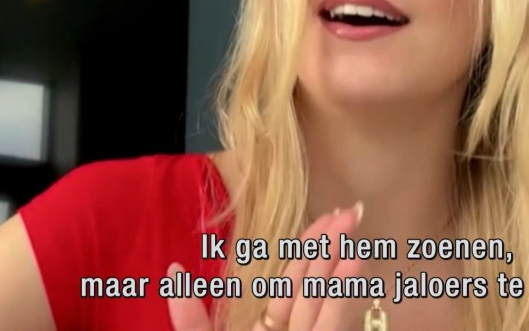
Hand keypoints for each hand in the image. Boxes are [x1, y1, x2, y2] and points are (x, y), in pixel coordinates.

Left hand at [167, 203, 364, 330]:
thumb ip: (190, 317)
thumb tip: (175, 271)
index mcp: (262, 329)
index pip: (288, 284)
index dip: (305, 250)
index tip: (325, 217)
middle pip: (312, 285)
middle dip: (330, 246)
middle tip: (352, 210)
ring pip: (324, 298)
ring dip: (339, 260)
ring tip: (353, 224)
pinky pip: (332, 324)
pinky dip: (342, 294)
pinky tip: (354, 261)